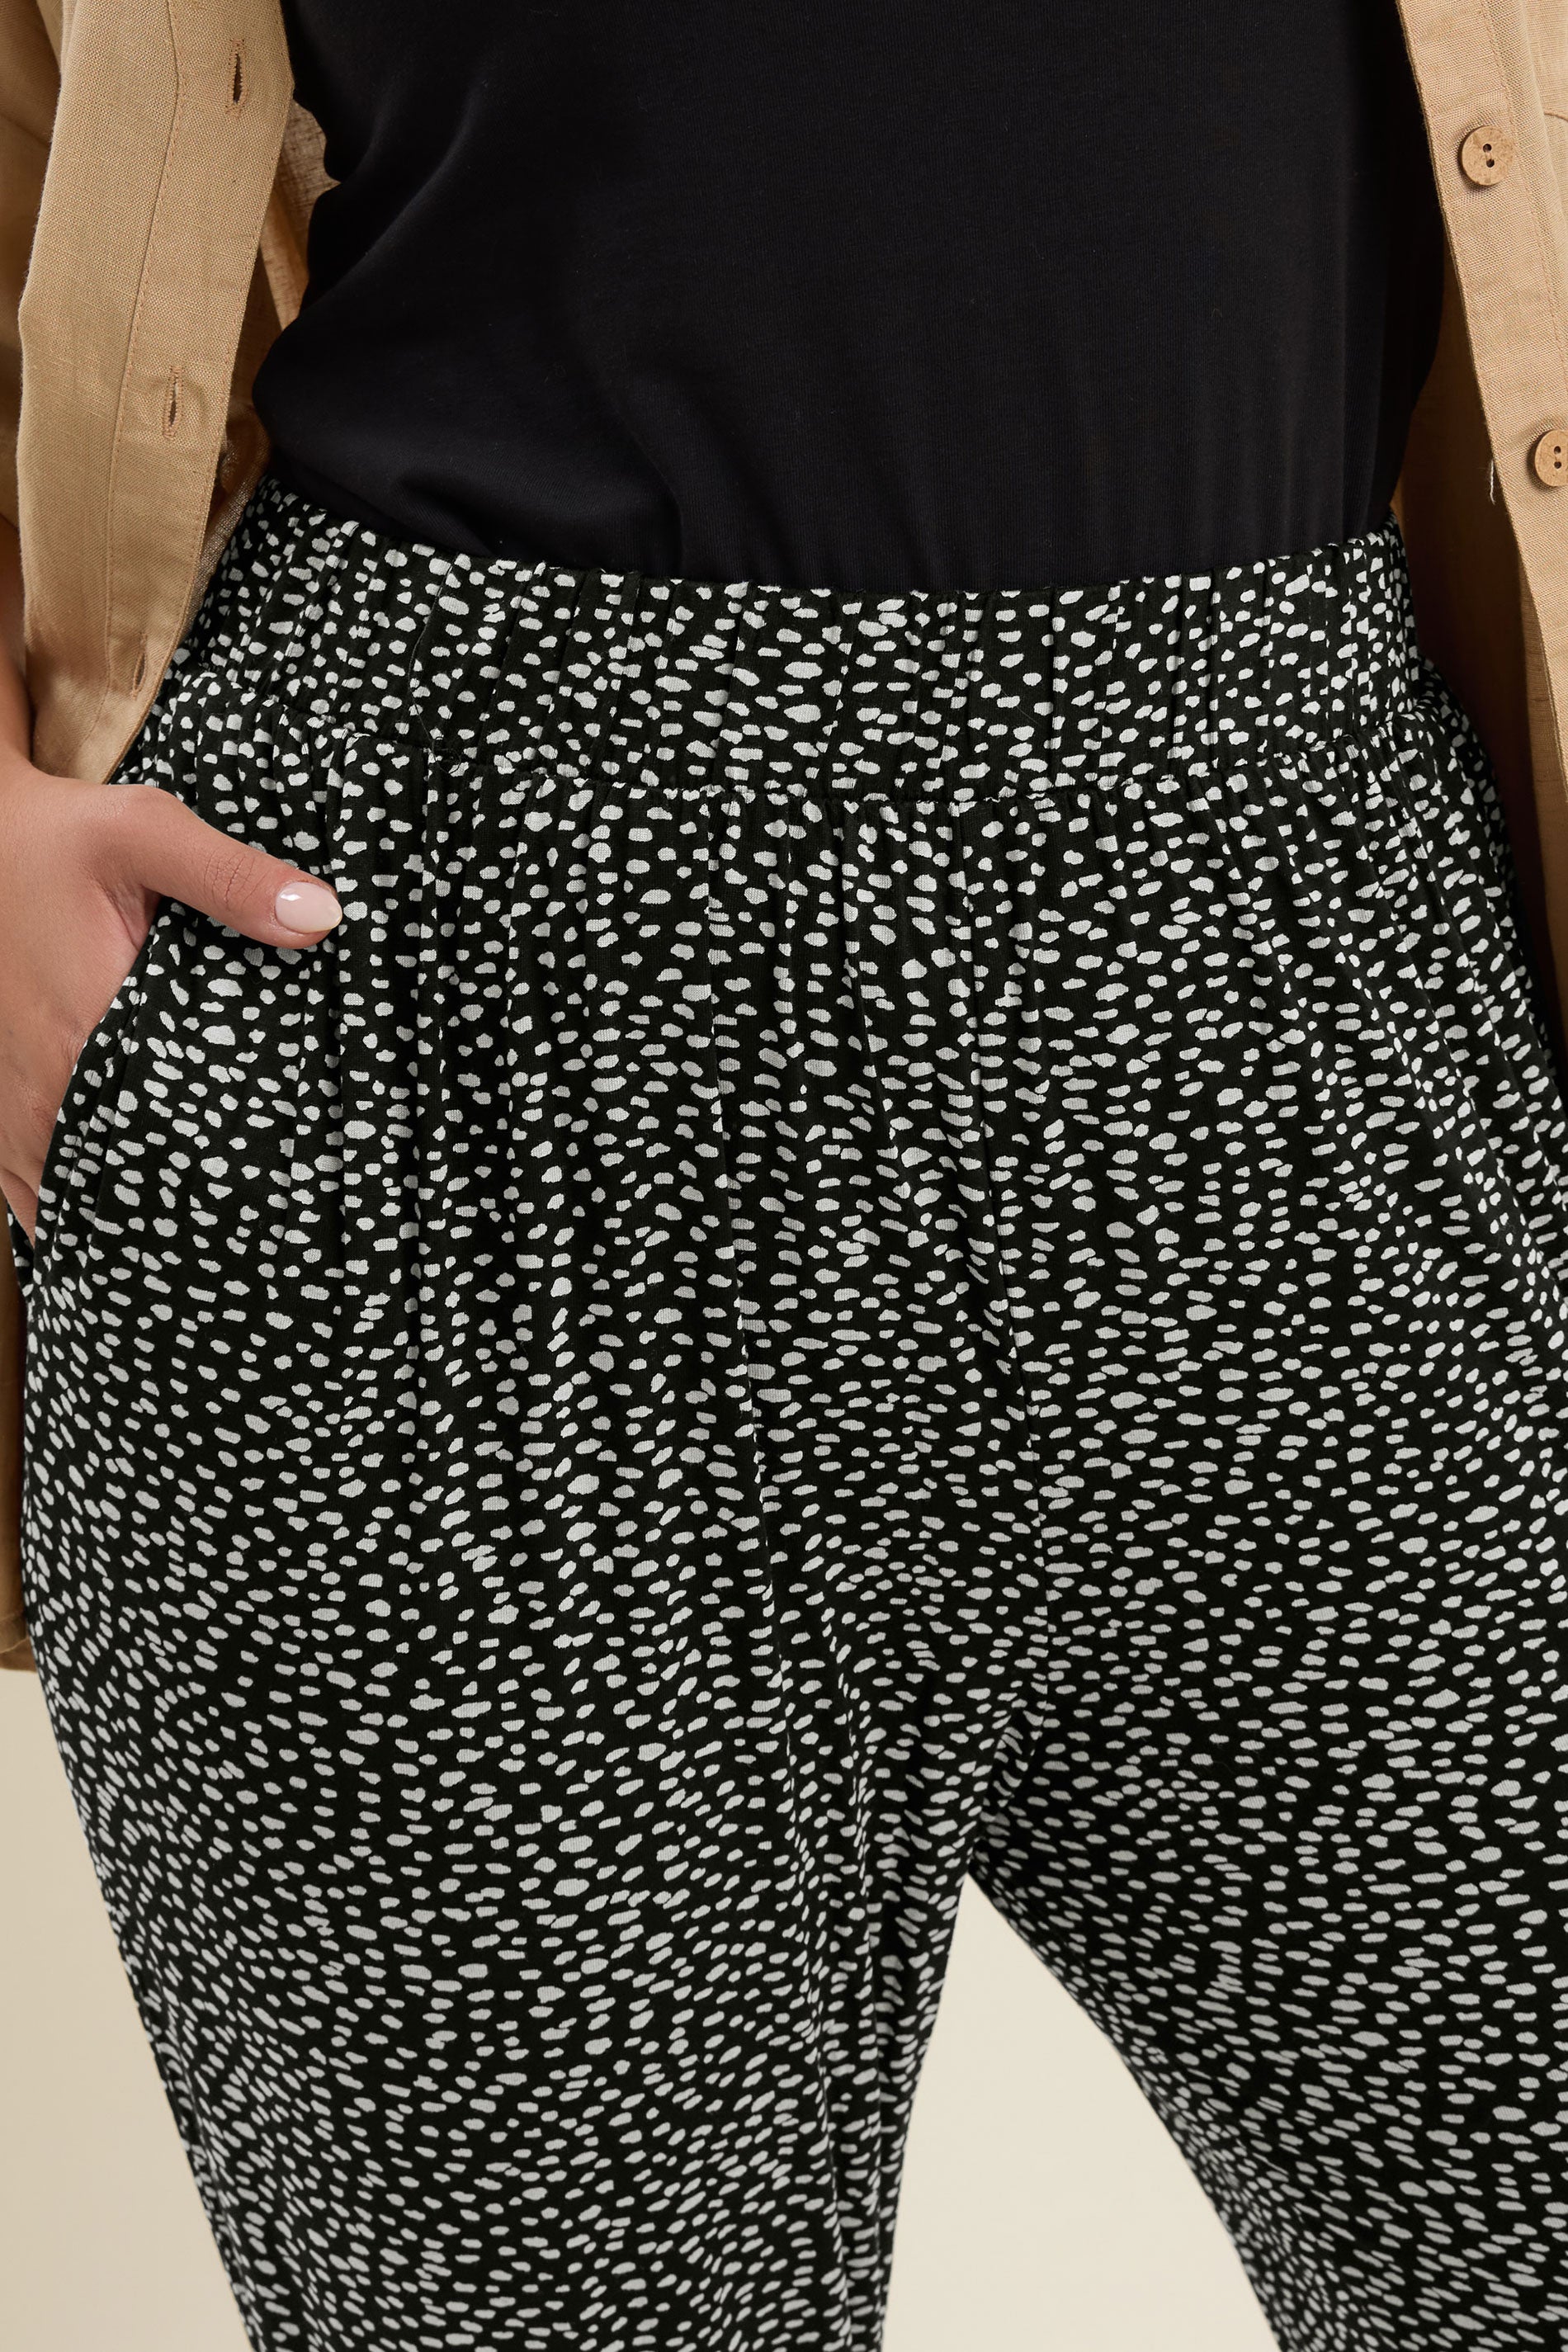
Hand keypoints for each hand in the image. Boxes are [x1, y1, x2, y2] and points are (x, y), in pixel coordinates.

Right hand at [0, 748, 341, 1241]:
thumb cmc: (57, 838)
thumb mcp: (143, 831)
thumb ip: (231, 876)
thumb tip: (322, 918)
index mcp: (86, 1032)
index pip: (172, 1136)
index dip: (230, 1173)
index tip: (284, 1196)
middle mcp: (41, 1086)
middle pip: (128, 1179)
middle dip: (189, 1208)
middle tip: (260, 1236)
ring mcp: (11, 1106)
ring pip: (75, 1196)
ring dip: (133, 1218)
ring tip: (205, 1253)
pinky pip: (33, 1190)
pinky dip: (79, 1208)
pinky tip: (129, 1232)